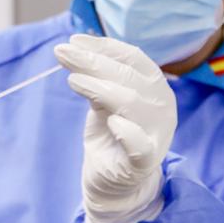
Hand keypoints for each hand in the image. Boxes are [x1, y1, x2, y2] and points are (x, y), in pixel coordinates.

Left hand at [54, 34, 176, 222]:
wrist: (115, 182)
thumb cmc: (111, 135)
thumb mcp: (103, 101)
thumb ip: (97, 78)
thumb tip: (74, 48)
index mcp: (155, 88)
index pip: (134, 58)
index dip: (104, 46)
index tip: (74, 40)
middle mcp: (162, 107)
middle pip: (129, 77)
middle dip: (93, 62)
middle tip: (61, 53)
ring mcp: (157, 135)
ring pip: (132, 105)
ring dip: (100, 88)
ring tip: (72, 80)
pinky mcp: (145, 163)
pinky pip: (141, 148)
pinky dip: (128, 134)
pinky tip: (112, 123)